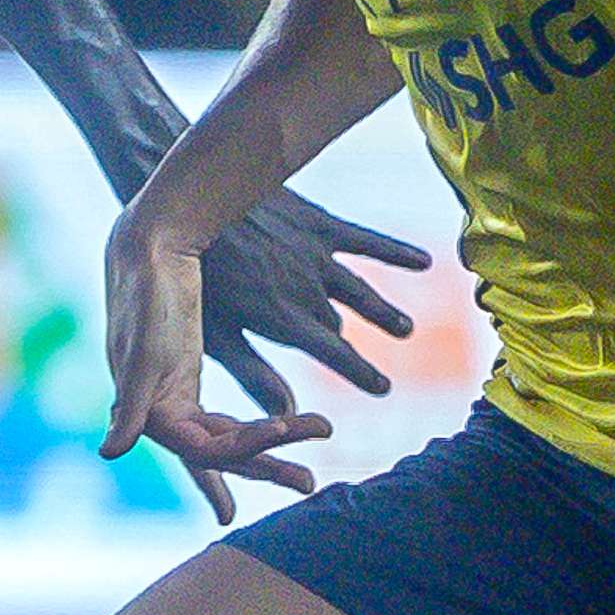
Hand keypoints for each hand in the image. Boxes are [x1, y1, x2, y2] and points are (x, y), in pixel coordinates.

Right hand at [102, 214, 330, 524]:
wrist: (149, 241)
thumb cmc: (146, 293)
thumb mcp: (143, 350)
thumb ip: (129, 404)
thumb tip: (109, 452)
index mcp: (149, 410)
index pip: (203, 450)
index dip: (237, 462)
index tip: (268, 464)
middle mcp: (158, 410)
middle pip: (220, 452)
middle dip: (265, 466)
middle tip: (309, 485)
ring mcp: (173, 393)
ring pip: (227, 434)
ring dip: (270, 441)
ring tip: (318, 435)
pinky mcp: (187, 372)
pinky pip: (224, 415)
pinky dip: (254, 424)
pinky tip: (282, 426)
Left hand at [191, 186, 435, 409]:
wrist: (189, 199)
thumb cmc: (193, 271)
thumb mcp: (216, 331)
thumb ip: (253, 374)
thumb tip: (286, 415)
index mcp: (282, 320)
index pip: (334, 355)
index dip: (361, 373)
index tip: (382, 388)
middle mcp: (307, 290)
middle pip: (339, 324)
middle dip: (360, 346)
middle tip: (383, 373)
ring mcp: (316, 255)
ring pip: (360, 290)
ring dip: (384, 312)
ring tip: (405, 329)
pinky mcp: (318, 222)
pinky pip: (366, 240)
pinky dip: (396, 253)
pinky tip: (425, 262)